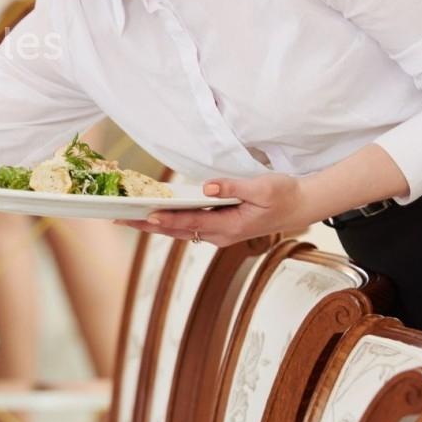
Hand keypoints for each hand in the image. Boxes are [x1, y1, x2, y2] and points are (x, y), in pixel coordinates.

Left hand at [119, 173, 317, 246]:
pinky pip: (189, 225)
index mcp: (229, 227)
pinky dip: (169, 221)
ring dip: (154, 225)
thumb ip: (234, 187)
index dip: (167, 219)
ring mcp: (218, 232)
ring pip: (180, 230)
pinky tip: (153, 214)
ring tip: (128, 219)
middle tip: (120, 221)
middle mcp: (220, 234)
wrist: (300, 206)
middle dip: (148, 226)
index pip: (191, 223)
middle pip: (177, 231)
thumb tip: (209, 188)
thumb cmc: (283, 195)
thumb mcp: (263, 187)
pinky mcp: (219, 226)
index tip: (145, 215)